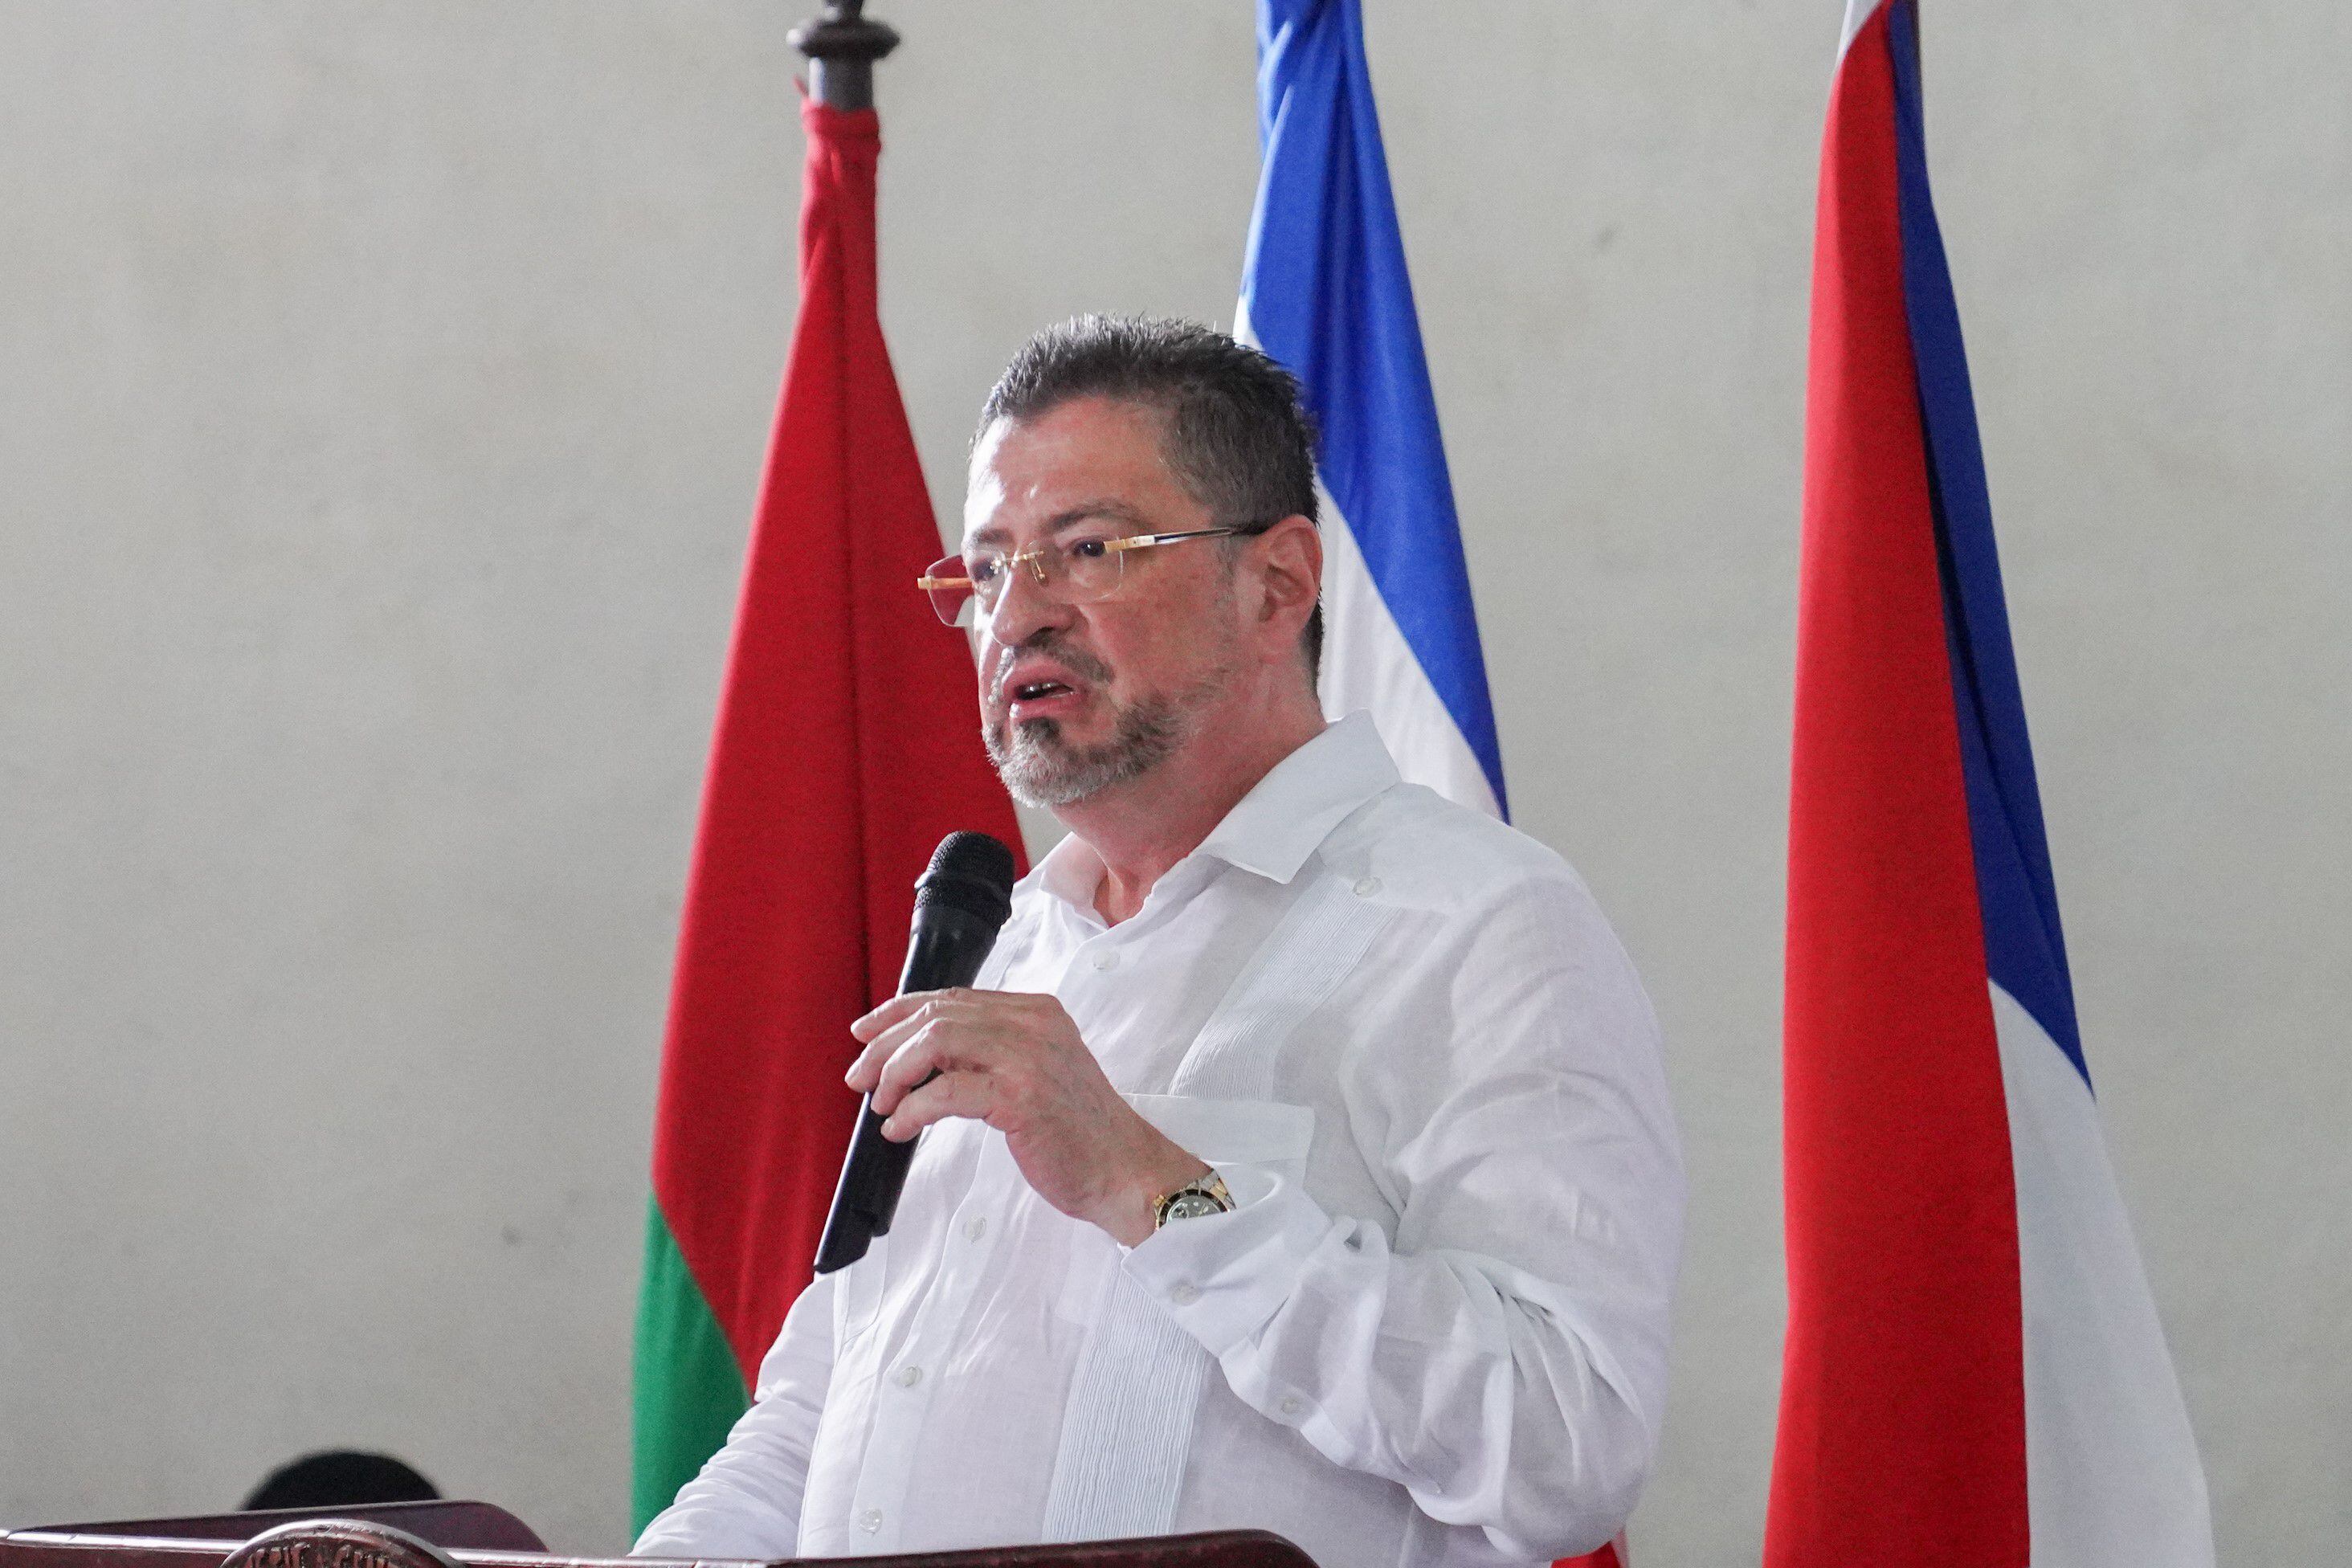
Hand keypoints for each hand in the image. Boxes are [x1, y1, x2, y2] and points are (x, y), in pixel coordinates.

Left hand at [847, 988, 1209, 1245]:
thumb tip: (921, 1061)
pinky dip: (912, 1109)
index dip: (899, 1012)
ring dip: (895, 1073)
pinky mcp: (1021, 1096)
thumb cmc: (1081, 1133)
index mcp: (1037, 1012)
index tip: (866, 1033)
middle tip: (860, 1078)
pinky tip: (901, 1127)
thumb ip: (992, 1055)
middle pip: (936, 1015)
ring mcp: (1029, 1056)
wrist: (1126, 1171)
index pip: (952, 997)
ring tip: (882, 1103)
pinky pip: (945, 1091)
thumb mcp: (1039, 1074)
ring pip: (935, 1041)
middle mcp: (1033, 1023)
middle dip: (886, 1045)